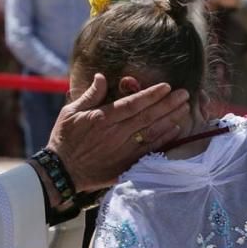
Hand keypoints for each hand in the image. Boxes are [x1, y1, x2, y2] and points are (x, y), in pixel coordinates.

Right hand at [46, 74, 190, 192]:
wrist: (62, 170)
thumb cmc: (65, 138)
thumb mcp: (71, 111)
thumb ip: (90, 95)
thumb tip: (101, 77)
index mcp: (103, 118)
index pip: (133, 104)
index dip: (151, 95)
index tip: (166, 87)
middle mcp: (116, 133)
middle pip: (147, 116)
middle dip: (168, 104)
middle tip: (185, 94)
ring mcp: (123, 150)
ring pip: (152, 132)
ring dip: (170, 119)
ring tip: (184, 109)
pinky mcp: (126, 164)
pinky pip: (149, 150)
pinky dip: (163, 140)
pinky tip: (175, 130)